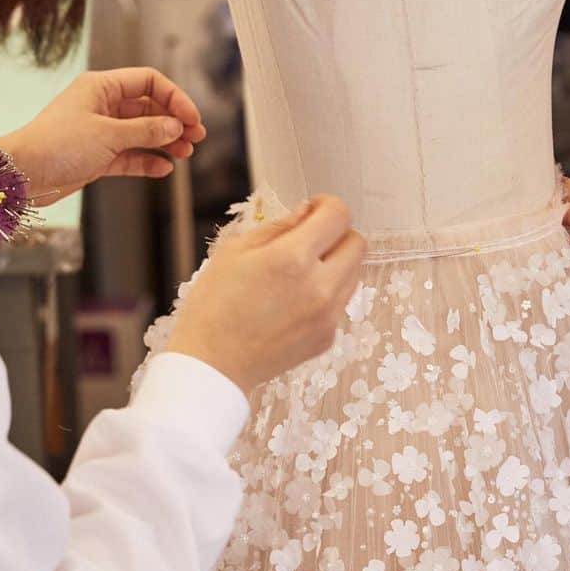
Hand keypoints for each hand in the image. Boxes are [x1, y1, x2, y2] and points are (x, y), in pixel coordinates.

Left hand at [0, 68, 206, 203]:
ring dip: (164, 141)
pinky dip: (147, 160)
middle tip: (195, 137)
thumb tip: (175, 126)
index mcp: (102, 87)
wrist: (21, 174)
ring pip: (142, 132)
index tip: (191, 118)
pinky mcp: (97, 155)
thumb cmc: (56, 145)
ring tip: (185, 153)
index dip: (174, 97)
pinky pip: (130, 155)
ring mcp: (100, 131)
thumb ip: (145, 131)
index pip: (148, 82)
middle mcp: (102, 105)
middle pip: (149, 107)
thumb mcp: (108, 135)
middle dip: (173, 121)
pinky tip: (164, 168)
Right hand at [166, 195, 366, 394]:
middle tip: (310, 240)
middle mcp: (319, 286)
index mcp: (292, 258)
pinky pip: (341, 302)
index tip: (313, 211)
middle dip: (337, 234)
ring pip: (354, 273)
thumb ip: (278, 227)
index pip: (338, 215)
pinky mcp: (327, 337)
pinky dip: (327, 292)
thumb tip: (307, 213)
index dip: (326, 205)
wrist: (212, 365)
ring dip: (336, 263)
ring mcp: (328, 316)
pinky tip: (296, 300)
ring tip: (301, 272)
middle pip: (357, 243)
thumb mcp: (234, 251)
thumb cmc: (213, 305)